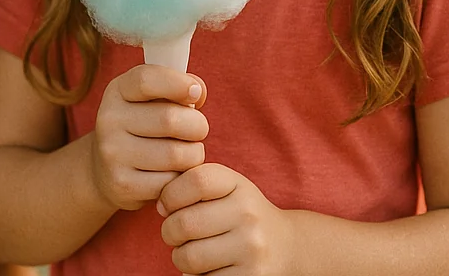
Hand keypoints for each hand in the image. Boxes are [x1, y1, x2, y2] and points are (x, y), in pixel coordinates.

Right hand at [89, 64, 207, 212]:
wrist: (104, 169)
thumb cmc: (142, 125)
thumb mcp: (150, 99)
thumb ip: (176, 87)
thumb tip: (197, 91)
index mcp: (117, 91)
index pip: (146, 80)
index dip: (177, 83)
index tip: (195, 92)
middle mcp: (109, 120)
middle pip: (170, 119)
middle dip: (197, 125)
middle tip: (198, 130)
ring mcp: (113, 154)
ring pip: (176, 154)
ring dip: (194, 154)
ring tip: (187, 151)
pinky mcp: (122, 184)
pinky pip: (171, 182)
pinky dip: (181, 178)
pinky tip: (173, 172)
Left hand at [158, 163, 294, 274]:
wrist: (287, 246)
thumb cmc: (240, 212)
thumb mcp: (225, 187)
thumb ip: (192, 183)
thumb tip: (161, 206)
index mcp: (237, 184)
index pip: (195, 181)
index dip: (170, 194)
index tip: (165, 206)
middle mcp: (248, 214)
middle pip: (185, 223)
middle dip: (169, 231)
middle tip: (173, 234)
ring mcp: (251, 248)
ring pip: (190, 256)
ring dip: (180, 257)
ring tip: (188, 251)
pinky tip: (206, 267)